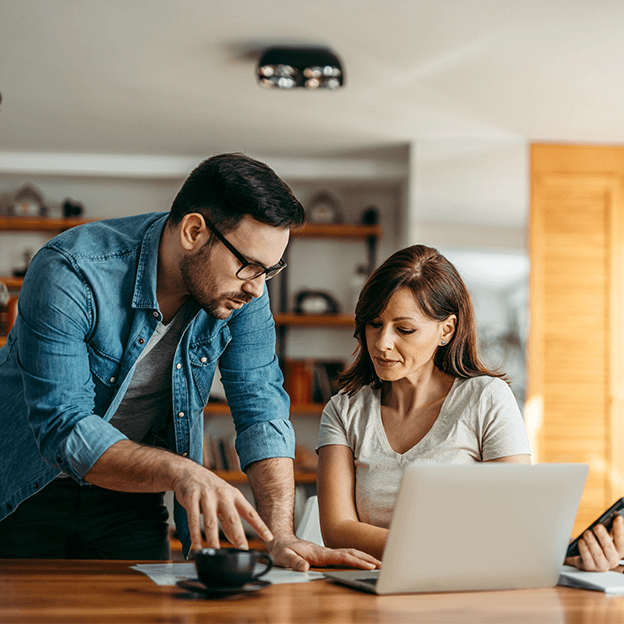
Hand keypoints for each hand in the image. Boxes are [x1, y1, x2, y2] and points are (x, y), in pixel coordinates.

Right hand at [171, 462, 272, 553]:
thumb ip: (229, 520)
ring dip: (213, 540)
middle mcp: (223, 495)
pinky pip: (194, 520)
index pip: (250, 513)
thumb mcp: (224, 500)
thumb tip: (235, 541)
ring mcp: (207, 496)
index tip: (269, 537)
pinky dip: (195, 536)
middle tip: (243, 550)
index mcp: (234, 495)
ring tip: (216, 553)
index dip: (260, 526)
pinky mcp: (191, 498)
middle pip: (232, 518)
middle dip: (238, 535)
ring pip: (211, 522)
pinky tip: (197, 547)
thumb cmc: (210, 488)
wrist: (188, 471)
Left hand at [266, 534, 380, 571]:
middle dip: (367, 558)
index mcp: (319, 553)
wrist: (280, 541)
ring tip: (379, 564)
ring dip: (365, 557)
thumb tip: (305, 567)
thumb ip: (294, 562)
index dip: (356, 561)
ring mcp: (328, 552)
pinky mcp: (327, 555)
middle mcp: (326, 551)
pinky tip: (364, 563)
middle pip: (351, 553)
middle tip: (383, 565)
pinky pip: (346, 556)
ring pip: (351, 553)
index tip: (369, 566)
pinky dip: (358, 558)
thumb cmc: (282, 550)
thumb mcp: (284, 557)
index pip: (342, 556)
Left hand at [565, 514, 623, 571]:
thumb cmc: (595, 542)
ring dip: (591, 542)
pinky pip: (587, 558)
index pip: (622, 540)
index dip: (620, 529)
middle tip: (597, 526)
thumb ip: (608, 528)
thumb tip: (612, 515)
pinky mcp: (589, 568)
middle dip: (603, 536)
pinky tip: (581, 542)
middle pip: (608, 547)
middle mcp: (612, 560)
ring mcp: (601, 565)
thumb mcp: (603, 536)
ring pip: (597, 553)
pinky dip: (584, 549)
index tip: (618, 518)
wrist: (580, 554)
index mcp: (619, 551)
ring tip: (587, 533)